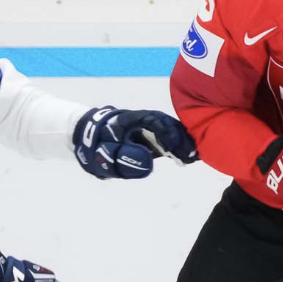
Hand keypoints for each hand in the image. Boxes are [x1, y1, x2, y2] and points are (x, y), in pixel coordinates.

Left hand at [73, 106, 197, 179]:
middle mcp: (142, 121)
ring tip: (193, 158)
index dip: (165, 130)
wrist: (90, 140)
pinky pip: (170, 141)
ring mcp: (149, 129)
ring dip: (183, 143)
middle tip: (190, 154)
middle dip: (180, 137)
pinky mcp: (154, 140)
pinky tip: (190, 158)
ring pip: (171, 131)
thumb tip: (148, 162)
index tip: (173, 146)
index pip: (151, 119)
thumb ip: (121, 157)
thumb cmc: (94, 146)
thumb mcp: (103, 153)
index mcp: (129, 119)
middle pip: (166, 123)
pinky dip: (180, 148)